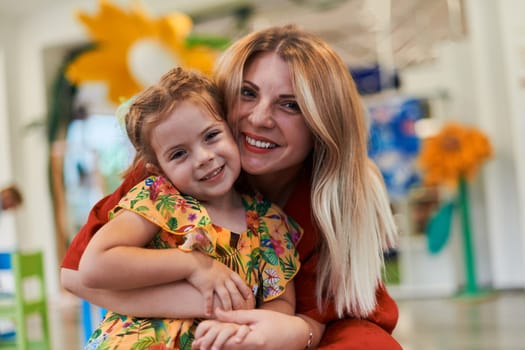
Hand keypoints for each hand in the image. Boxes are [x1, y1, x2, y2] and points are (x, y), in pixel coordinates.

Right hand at [188, 252, 253, 315]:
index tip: (249, 299)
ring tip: (228, 315)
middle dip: (239, 303)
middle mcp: (224, 278)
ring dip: (227, 307)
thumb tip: (233, 279)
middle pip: (235, 292)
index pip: (241, 283)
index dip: (245, 291)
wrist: (193, 262)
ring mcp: (215, 282)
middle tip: (242, 312)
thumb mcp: (220, 266)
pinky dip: (208, 307)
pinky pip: (208, 299)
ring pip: (225, 297)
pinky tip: (208, 315)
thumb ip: (227, 273)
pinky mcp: (205, 286)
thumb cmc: (206, 264)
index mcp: (228, 273)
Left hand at [193, 308, 310, 349]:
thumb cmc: (278, 322)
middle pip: (227, 349)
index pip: (227, 342)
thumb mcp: (257, 315)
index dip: (212, 341)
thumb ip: (237, 316)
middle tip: (197, 346)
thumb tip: (217, 312)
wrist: (296, 334)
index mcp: (252, 340)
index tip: (199, 340)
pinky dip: (230, 347)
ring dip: (219, 346)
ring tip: (204, 346)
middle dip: (212, 346)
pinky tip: (221, 344)